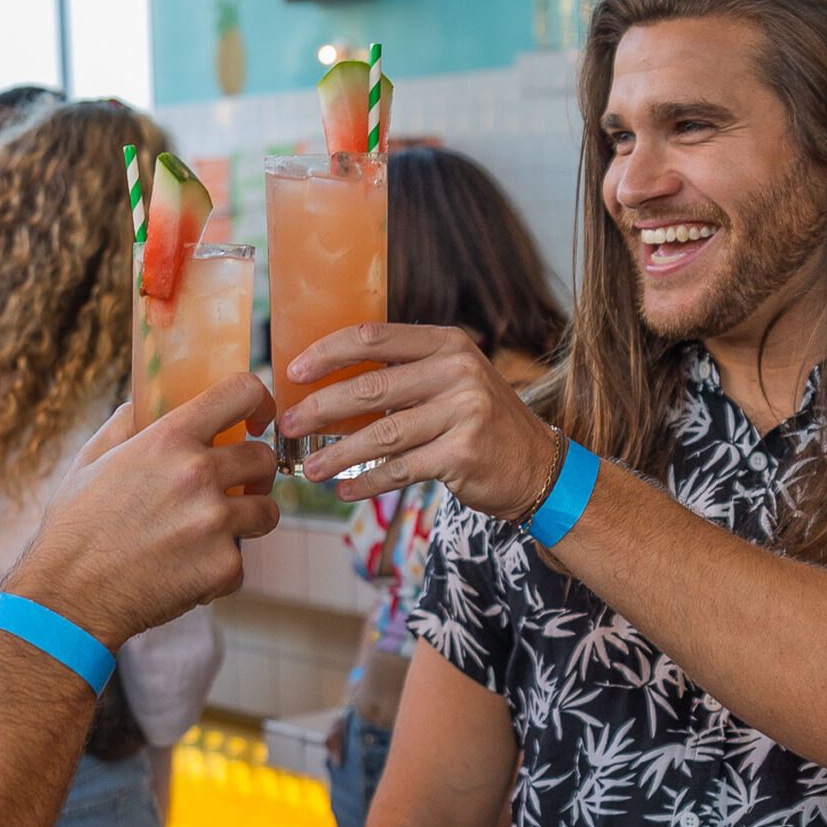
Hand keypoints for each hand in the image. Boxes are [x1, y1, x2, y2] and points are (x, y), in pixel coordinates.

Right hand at [9, 372, 279, 648]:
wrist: (68, 596)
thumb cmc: (74, 527)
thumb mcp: (90, 459)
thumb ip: (127, 423)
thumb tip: (151, 402)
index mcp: (168, 439)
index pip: (242, 392)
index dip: (259, 403)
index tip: (256, 420)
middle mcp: (198, 474)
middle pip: (264, 457)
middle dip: (254, 472)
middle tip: (236, 486)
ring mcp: (215, 522)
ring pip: (266, 511)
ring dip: (248, 520)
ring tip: (213, 532)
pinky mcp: (223, 567)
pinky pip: (240, 561)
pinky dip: (219, 569)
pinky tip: (184, 573)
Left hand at [281, 325, 554, 517]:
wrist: (538, 466)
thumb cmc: (480, 421)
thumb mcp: (451, 380)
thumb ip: (404, 373)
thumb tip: (327, 382)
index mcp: (447, 343)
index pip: (375, 336)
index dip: (328, 353)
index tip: (293, 371)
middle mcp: (457, 372)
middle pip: (370, 388)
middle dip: (321, 408)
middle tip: (287, 423)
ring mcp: (462, 413)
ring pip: (381, 435)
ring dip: (337, 453)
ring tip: (308, 467)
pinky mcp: (462, 454)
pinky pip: (400, 470)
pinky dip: (367, 483)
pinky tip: (344, 490)